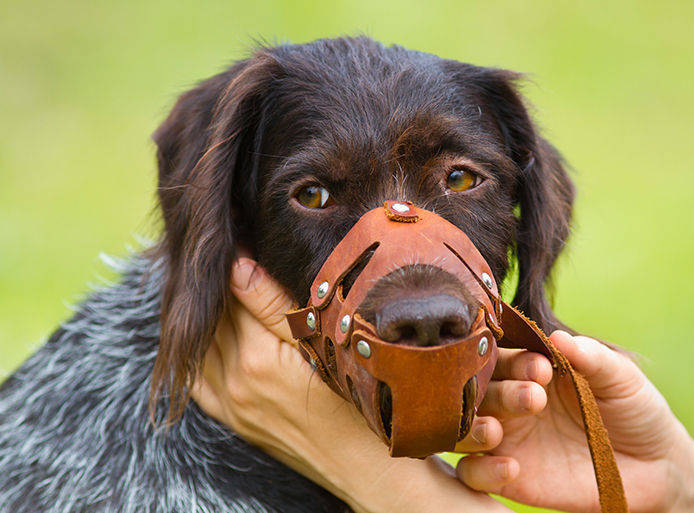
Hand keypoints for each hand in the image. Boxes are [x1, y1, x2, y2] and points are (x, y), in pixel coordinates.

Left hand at [190, 257, 530, 512]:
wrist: (361, 465)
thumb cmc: (356, 403)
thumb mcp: (322, 346)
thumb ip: (273, 304)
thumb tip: (237, 262)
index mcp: (256, 359)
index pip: (229, 292)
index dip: (231, 256)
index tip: (236, 228)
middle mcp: (232, 382)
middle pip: (208, 316)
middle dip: (211, 280)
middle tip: (220, 243)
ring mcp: (227, 403)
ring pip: (195, 344)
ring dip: (199, 311)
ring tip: (211, 279)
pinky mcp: (230, 417)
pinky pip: (194, 378)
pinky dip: (194, 348)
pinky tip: (205, 327)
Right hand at [455, 331, 693, 512]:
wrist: (655, 465)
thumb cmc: (634, 409)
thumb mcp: (621, 378)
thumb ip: (592, 357)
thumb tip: (558, 336)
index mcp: (530, 370)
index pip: (502, 357)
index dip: (515, 360)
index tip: (543, 366)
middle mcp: (509, 400)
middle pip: (478, 391)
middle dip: (500, 392)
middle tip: (533, 397)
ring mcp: (506, 438)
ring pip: (464, 428)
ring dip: (473, 428)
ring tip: (497, 432)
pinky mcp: (508, 477)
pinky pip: (472, 473)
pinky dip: (481, 469)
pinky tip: (512, 469)